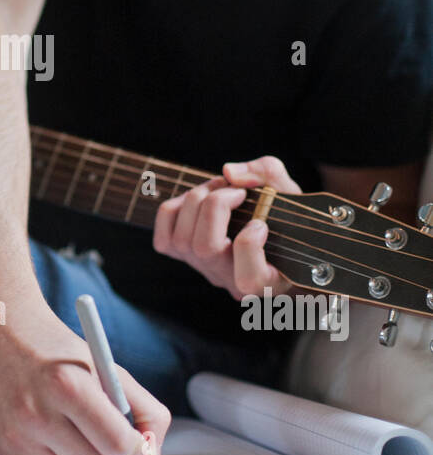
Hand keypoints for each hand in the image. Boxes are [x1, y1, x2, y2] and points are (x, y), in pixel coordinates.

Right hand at [0, 298, 170, 454]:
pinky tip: (60, 443)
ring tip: (88, 445)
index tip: (139, 444)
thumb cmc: (54, 347)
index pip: (118, 443)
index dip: (138, 449)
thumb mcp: (104, 364)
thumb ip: (141, 408)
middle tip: (114, 445)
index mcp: (66, 385)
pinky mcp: (2, 452)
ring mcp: (15, 437)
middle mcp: (36, 414)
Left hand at [152, 154, 301, 300]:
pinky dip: (177, 209)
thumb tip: (229, 173)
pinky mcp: (184, 258)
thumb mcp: (290, 193)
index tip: (260, 223)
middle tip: (236, 190)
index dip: (250, 244)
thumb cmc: (285, 217)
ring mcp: (204, 271)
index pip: (248, 278)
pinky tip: (202, 198)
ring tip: (220, 187)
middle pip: (205, 248)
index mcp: (267, 279)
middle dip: (216, 205)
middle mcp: (231, 281)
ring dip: (197, 200)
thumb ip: (269, 175)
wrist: (270, 234)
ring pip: (181, 240)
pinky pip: (163, 238)